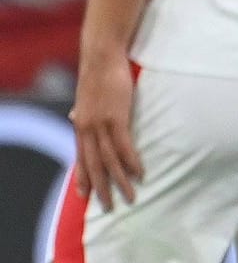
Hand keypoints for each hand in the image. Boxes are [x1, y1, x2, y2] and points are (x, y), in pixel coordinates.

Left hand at [70, 55, 142, 210]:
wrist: (102, 56)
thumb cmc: (98, 73)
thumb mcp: (85, 96)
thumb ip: (82, 110)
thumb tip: (74, 116)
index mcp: (80, 124)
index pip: (81, 158)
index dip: (83, 178)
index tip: (86, 196)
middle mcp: (87, 128)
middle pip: (95, 165)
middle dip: (102, 188)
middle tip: (110, 206)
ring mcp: (101, 124)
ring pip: (110, 160)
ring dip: (120, 180)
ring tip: (130, 195)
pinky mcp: (117, 117)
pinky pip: (125, 146)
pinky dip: (131, 161)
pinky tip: (139, 173)